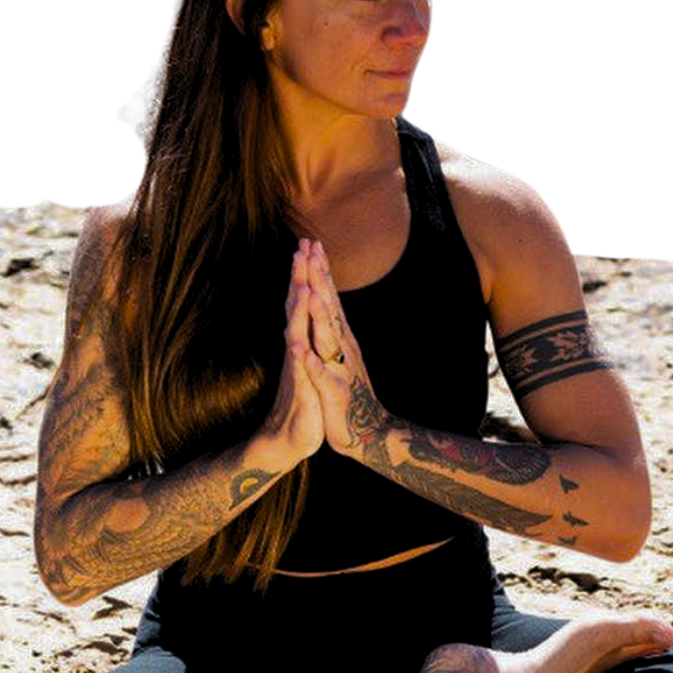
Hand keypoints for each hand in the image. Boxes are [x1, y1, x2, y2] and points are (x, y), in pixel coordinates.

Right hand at [258, 238, 325, 465]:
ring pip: (296, 334)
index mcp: (303, 341)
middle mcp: (297, 350)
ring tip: (300, 285)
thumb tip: (301, 314)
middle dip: (300, 279)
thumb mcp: (309, 366)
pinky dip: (298, 355)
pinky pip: (299, 371)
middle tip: (301, 248)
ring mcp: (297, 369)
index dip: (306, 274)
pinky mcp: (301, 391)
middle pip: (297, 309)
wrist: (289, 440)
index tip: (309, 244)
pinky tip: (295, 341)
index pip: (304, 302)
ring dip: (298, 311)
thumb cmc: (304, 402)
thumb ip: (304, 339)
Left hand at [301, 239, 391, 458]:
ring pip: (327, 338)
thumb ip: (332, 324)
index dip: (319, 270)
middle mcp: (341, 346)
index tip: (311, 242)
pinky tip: (306, 353)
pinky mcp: (334, 392)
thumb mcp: (339, 351)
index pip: (328, 296)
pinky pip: (322, 377)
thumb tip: (325, 295)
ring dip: (320, 315)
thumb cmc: (348, 389)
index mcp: (339, 336)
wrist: (366, 430)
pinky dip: (314, 364)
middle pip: (328, 307)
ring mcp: (339, 367)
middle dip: (319, 278)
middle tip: (310, 250)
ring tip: (312, 293)